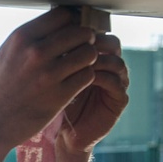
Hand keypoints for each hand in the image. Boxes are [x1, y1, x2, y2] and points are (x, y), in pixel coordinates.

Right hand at [0, 7, 100, 147]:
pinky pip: (87, 76)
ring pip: (89, 53)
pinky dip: (85, 77)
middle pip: (80, 32)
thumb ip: (31, 37)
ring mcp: (48, 75)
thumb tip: (61, 22)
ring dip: (88, 58)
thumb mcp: (7, 53)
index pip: (63, 15)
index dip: (73, 21)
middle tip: (81, 48)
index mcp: (21, 38)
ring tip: (79, 65)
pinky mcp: (59, 96)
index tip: (73, 30)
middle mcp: (35, 53)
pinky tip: (75, 81)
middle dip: (85, 39)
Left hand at [60, 33, 129, 153]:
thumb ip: (54, 53)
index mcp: (94, 56)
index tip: (66, 31)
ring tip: (79, 63)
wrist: (62, 133)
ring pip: (116, 62)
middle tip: (76, 44)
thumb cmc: (53, 101)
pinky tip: (85, 79)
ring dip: (98, 60)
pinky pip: (117, 84)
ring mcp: (117, 82)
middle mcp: (109, 67)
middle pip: (112, 43)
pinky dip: (102, 79)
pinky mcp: (119, 101)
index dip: (84, 31)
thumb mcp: (50, 73)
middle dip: (94, 42)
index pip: (97, 33)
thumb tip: (43, 28)